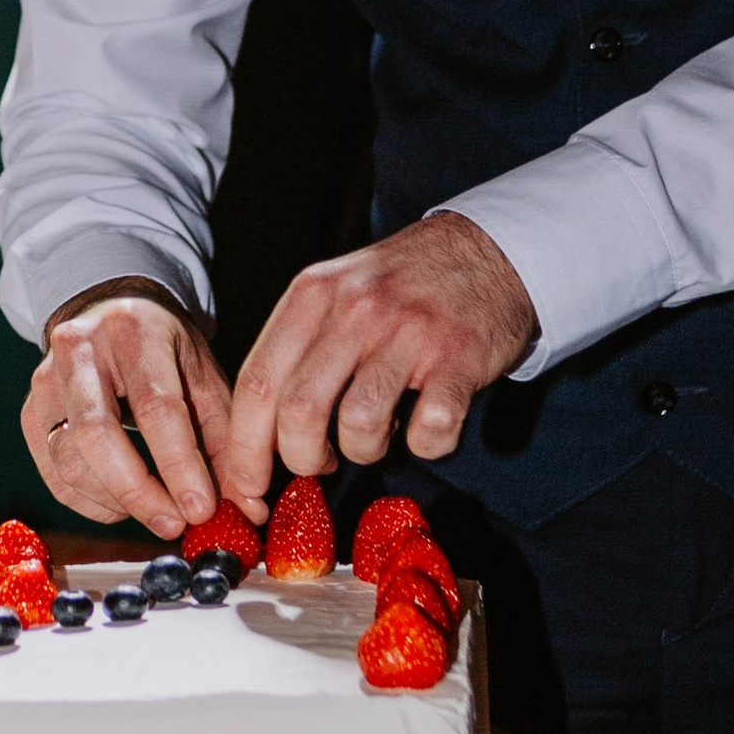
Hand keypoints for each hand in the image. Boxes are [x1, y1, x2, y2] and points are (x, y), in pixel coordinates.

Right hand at [22, 283, 239, 544]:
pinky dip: (89, 502)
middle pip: (98, 435)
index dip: (179, 464)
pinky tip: (122, 505)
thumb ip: (225, 441)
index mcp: (134, 330)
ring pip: (70, 459)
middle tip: (174, 524)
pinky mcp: (30, 410)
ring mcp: (45, 379)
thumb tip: (247, 508)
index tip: (201, 509)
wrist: (108, 311)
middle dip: (139, 492)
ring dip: (116, 501)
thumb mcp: (202, 376)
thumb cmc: (163, 349)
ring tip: (156, 511)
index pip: (155, 406)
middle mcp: (79, 349)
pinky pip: (54, 473)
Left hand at [220, 213, 538, 496]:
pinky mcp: (460, 359)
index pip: (257, 381)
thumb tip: (257, 430)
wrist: (489, 248)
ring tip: (374, 437)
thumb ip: (296, 346)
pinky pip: (430, 431)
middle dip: (300, 459)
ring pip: (359, 424)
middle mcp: (357, 309)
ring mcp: (410, 333)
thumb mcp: (335, 290)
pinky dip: (426, 446)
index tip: (247, 485)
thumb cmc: (401, 285)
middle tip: (316, 464)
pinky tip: (426, 425)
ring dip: (363, 451)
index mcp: (314, 294)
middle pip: (298, 410)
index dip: (244, 446)